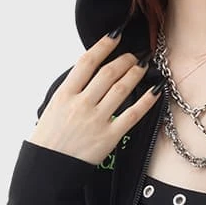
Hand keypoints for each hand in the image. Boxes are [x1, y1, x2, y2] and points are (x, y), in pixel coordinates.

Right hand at [29, 31, 160, 164]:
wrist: (49, 168)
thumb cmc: (49, 138)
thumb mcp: (53, 107)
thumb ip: (72, 90)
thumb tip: (91, 74)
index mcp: (65, 94)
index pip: (87, 62)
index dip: (103, 45)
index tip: (115, 36)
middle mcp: (81, 104)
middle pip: (108, 73)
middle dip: (124, 60)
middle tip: (134, 55)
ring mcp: (96, 120)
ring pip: (121, 89)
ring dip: (135, 73)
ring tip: (144, 65)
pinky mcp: (109, 137)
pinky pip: (132, 114)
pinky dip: (147, 100)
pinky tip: (156, 89)